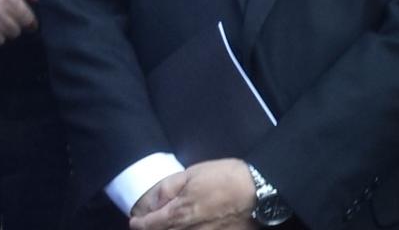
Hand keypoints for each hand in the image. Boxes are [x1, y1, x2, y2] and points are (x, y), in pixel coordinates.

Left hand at [128, 158, 255, 229]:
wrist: (261, 192)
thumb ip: (166, 188)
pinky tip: (194, 225)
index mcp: (176, 215)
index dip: (139, 222)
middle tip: (153, 222)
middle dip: (153, 228)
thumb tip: (147, 203)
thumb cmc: (227, 178)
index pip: (146, 226)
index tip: (137, 219)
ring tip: (177, 222)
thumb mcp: (193, 174)